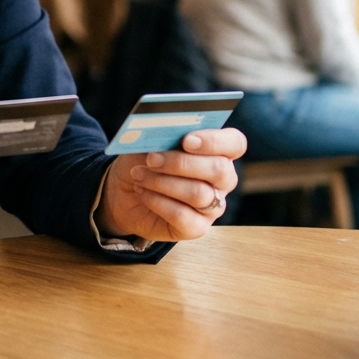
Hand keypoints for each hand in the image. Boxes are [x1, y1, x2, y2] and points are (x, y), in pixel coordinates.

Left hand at [96, 128, 245, 241]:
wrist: (123, 194)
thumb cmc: (142, 162)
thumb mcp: (148, 143)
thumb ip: (161, 135)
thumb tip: (163, 131)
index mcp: (217, 151)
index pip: (234, 143)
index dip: (215, 141)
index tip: (187, 140)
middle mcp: (221, 180)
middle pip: (219, 170)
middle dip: (181, 163)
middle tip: (152, 159)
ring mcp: (212, 206)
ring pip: (199, 194)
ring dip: (162, 182)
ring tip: (138, 174)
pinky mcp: (197, 228)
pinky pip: (182, 216)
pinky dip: (157, 201)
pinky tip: (142, 191)